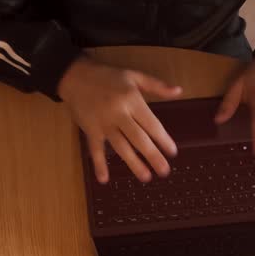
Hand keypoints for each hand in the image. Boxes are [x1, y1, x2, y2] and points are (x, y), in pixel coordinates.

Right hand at [58, 55, 182, 182]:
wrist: (76, 77)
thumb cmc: (108, 77)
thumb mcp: (134, 76)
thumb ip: (156, 85)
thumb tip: (179, 91)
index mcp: (132, 100)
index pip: (151, 123)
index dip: (163, 139)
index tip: (173, 152)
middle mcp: (119, 113)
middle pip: (139, 139)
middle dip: (153, 157)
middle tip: (164, 172)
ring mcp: (103, 124)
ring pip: (120, 147)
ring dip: (133, 164)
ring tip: (146, 177)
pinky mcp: (90, 130)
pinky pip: (95, 149)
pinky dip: (98, 164)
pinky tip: (104, 179)